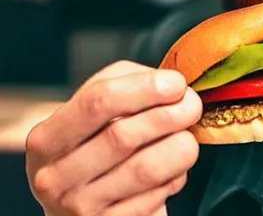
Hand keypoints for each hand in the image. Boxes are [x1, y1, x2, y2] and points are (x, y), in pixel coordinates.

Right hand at [26, 61, 201, 215]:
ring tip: (187, 136)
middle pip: (123, 136)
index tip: (176, 83)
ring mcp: (82, 209)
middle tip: (192, 105)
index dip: (145, 88)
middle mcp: (56, 177)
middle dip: (170, 115)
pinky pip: (156, 197)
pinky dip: (176, 177)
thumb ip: (126, 82)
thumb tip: (170, 83)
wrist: (77, 199)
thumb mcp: (94, 104)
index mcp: (47, 138)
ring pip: (146, 169)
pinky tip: (173, 168)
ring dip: (181, 147)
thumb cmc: (93, 140)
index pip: (98, 101)